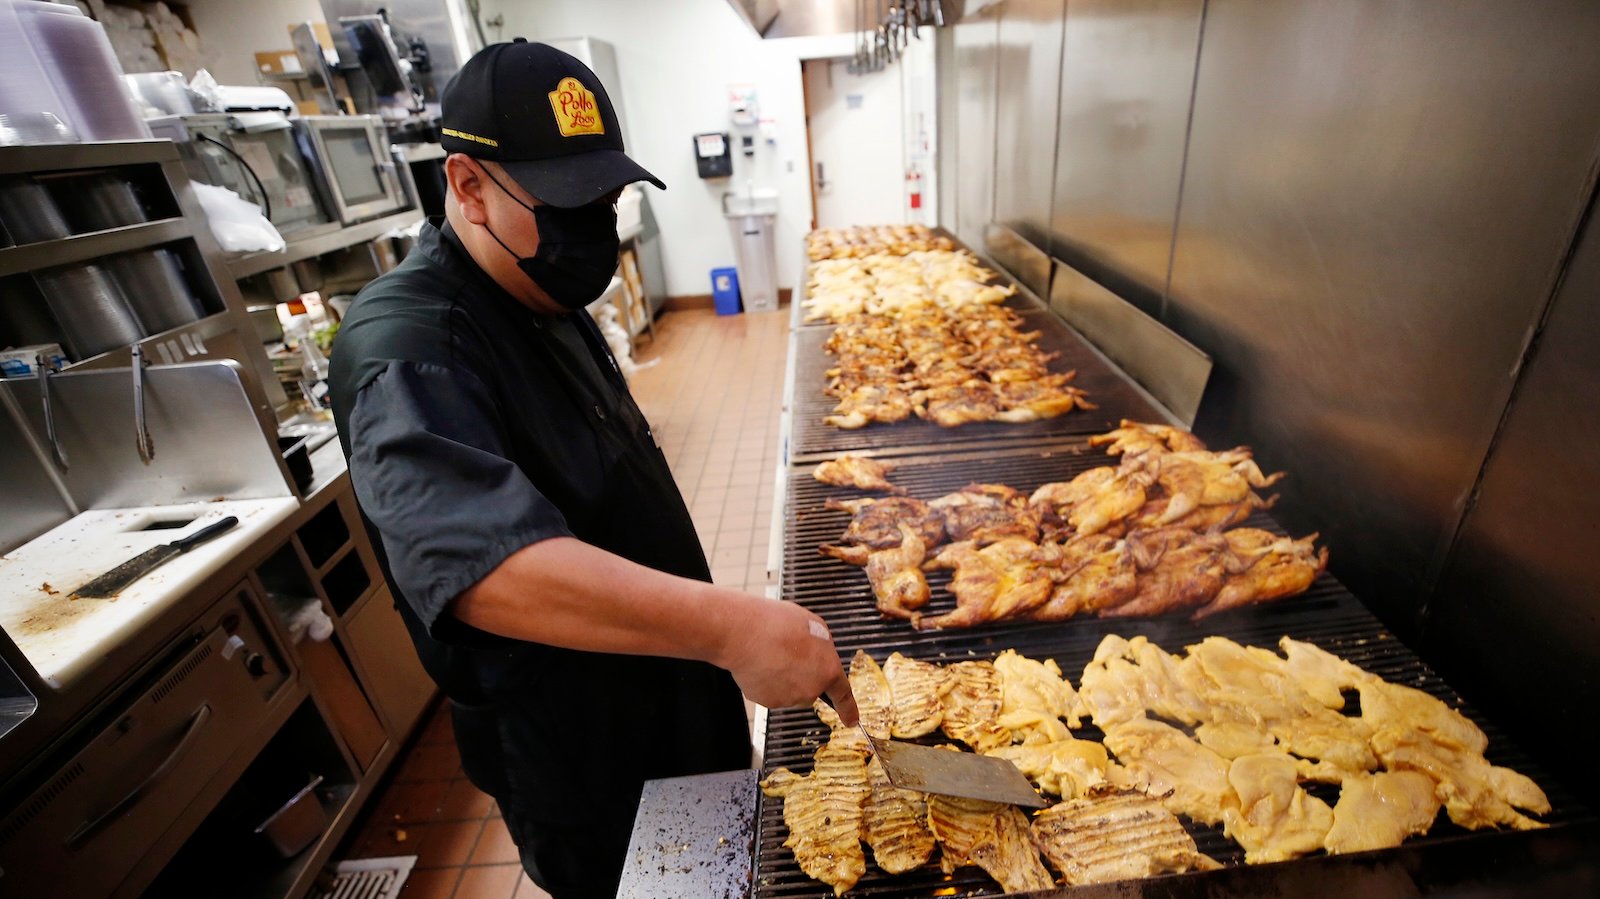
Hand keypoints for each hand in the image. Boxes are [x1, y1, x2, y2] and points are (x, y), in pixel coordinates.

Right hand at [718, 598, 858, 726]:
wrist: (744, 633)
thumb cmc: (777, 624)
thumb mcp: (814, 625)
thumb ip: (822, 646)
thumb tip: (818, 655)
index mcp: (828, 670)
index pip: (842, 695)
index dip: (848, 710)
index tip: (851, 720)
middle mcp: (810, 690)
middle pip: (810, 689)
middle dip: (802, 676)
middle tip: (789, 652)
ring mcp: (787, 698)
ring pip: (789, 690)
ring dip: (783, 676)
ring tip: (771, 652)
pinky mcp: (766, 701)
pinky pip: (769, 692)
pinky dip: (765, 680)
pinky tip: (760, 662)